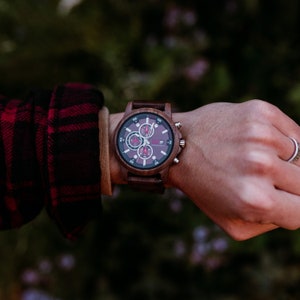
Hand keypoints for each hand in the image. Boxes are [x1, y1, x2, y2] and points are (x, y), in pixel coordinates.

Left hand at [169, 100, 299, 239]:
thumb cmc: (206, 188)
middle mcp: (261, 166)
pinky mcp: (260, 112)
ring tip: (253, 160)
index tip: (283, 201)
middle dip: (288, 186)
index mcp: (256, 200)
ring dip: (283, 162)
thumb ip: (272, 222)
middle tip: (263, 180)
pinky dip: (279, 141)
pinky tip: (255, 143)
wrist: (178, 148)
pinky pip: (290, 132)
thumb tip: (298, 205)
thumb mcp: (234, 223)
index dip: (294, 208)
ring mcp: (261, 135)